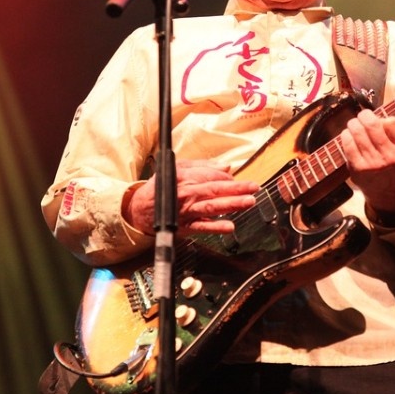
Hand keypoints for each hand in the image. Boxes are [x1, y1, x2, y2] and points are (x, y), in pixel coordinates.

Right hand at [124, 159, 258, 234]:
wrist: (140, 209)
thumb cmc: (161, 187)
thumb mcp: (177, 168)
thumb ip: (202, 166)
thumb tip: (226, 166)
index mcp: (184, 177)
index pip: (210, 175)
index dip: (226, 177)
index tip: (237, 179)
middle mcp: (187, 193)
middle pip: (215, 189)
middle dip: (236, 188)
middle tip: (254, 187)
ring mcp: (187, 211)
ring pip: (212, 207)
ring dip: (232, 204)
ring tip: (249, 202)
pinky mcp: (185, 226)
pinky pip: (202, 227)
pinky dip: (216, 227)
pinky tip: (230, 227)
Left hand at [339, 108, 394, 222]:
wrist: (391, 194)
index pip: (391, 122)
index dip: (385, 119)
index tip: (382, 123)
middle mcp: (390, 158)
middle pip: (372, 124)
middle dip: (365, 115)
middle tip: (364, 116)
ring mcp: (373, 164)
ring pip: (358, 131)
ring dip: (354, 123)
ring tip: (355, 124)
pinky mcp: (357, 169)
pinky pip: (347, 143)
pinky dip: (346, 135)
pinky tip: (349, 136)